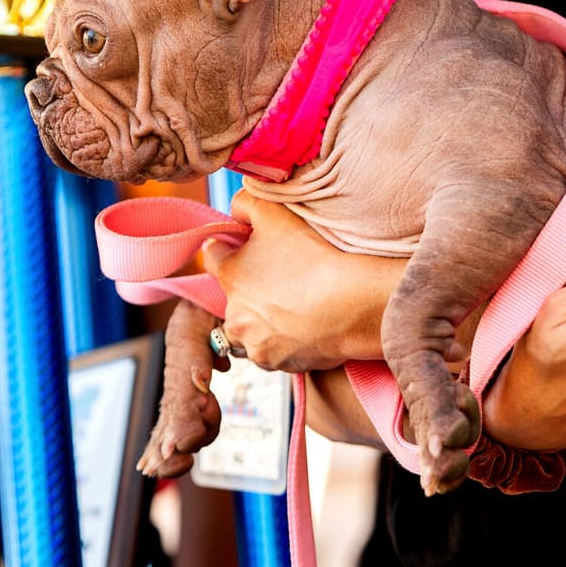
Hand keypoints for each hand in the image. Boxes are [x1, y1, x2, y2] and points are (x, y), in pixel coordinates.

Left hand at [201, 190, 403, 371]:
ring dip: (261, 321)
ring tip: (293, 307)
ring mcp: (252, 342)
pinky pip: (269, 351)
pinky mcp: (273, 363)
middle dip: (249, 289)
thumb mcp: (275, 213)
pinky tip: (303, 327)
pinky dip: (281, 342)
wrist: (351, 305)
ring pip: (248, 329)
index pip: (214, 256)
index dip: (232, 247)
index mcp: (229, 275)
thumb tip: (235, 210)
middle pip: (232, 296)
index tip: (252, 248)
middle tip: (282, 280)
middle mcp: (233, 313)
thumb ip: (246, 203)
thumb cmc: (314, 257)